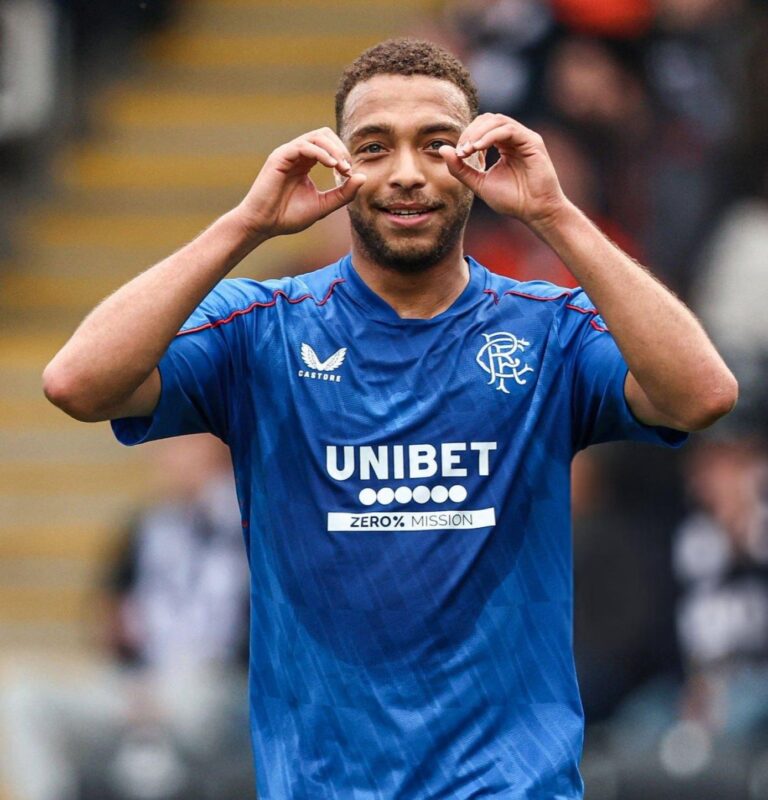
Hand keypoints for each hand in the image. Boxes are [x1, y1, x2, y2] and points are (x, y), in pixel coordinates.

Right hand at [234, 127, 365, 239]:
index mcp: (306, 163)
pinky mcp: (280, 157)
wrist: (263, 225)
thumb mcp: (323, 205)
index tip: (350, 175)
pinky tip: (331, 165)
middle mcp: (297, 154)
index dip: (343, 156)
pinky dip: (321, 153)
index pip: (329, 146)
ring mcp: (288, 154)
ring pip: (316, 137)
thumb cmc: (289, 217)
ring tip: (341, 167)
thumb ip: (343, 193)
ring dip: (334, 150)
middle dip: (340, 149)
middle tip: (347, 169)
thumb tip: (363, 177)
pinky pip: (304, 146)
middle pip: (324, 135)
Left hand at [439, 114, 567, 227]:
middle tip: (462, 151)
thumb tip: (442, 150)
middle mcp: (514, 138)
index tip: (458, 154)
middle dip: (471, 132)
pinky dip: (491, 136)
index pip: (482, 128)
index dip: (467, 136)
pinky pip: (508, 129)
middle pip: (488, 119)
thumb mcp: (479, 183)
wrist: (535, 211)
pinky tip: (479, 148)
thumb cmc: (512, 199)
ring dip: (478, 133)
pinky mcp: (532, 141)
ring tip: (468, 150)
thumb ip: (461, 168)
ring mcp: (524, 138)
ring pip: (497, 120)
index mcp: (503, 145)